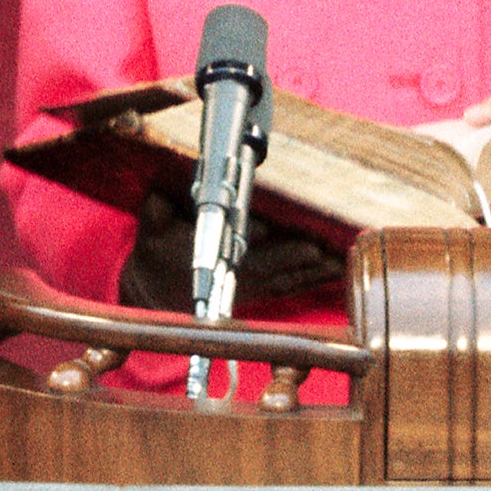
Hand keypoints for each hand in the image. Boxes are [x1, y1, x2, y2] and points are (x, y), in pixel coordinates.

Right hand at [115, 193, 344, 312]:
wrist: (158, 292)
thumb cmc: (158, 251)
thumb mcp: (152, 227)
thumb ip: (157, 213)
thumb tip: (158, 198)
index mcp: (207, 255)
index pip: (229, 244)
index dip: (248, 236)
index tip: (266, 229)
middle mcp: (232, 271)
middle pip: (266, 263)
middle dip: (291, 255)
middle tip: (316, 247)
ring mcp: (249, 283)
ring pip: (284, 277)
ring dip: (311, 270)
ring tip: (338, 259)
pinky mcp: (261, 289)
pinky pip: (291, 286)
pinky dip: (314, 279)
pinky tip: (336, 269)